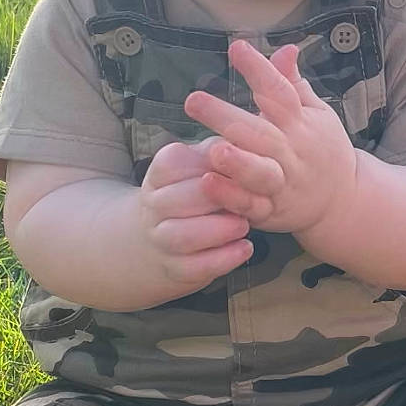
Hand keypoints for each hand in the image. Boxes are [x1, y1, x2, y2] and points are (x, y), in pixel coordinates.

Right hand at [137, 138, 254, 293]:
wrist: (161, 237)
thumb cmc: (194, 190)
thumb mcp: (202, 163)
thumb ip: (222, 150)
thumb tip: (246, 137)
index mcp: (160, 172)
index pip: (175, 163)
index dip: (211, 165)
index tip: (240, 164)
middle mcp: (155, 205)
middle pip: (179, 199)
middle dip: (217, 198)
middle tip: (251, 197)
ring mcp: (161, 238)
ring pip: (183, 236)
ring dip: (219, 230)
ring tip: (244, 224)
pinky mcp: (175, 269)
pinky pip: (196, 267)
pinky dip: (223, 258)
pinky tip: (245, 247)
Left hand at [183, 39, 357, 235]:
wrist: (344, 201)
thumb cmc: (324, 150)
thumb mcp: (317, 113)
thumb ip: (293, 83)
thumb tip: (285, 49)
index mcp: (299, 122)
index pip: (278, 90)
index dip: (258, 69)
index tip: (237, 48)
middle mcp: (290, 151)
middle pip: (258, 131)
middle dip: (225, 116)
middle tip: (194, 100)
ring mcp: (282, 182)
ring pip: (259, 172)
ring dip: (237, 162)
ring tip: (214, 149)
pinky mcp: (271, 210)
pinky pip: (251, 205)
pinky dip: (231, 196)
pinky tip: (209, 184)